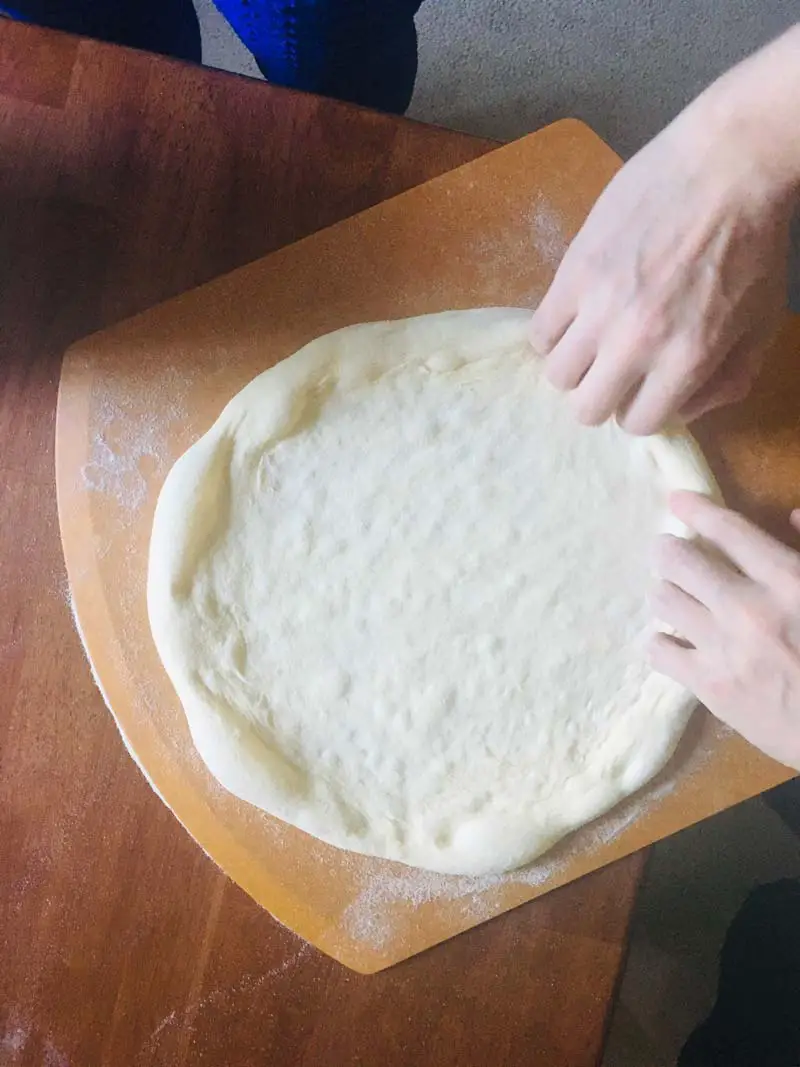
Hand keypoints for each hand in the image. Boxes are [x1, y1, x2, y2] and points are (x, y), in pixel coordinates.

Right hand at [529, 109, 791, 433]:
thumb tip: (683, 410)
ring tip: (589, 342)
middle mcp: (637, 341)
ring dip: (574, 366)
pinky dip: (551, 334)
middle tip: (611, 369)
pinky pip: (538, 332)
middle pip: (588, 408)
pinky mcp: (573, 272)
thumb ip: (728, 381)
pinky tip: (572, 316)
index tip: (642, 387)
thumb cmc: (753, 244)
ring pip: (557, 374)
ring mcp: (599, 306)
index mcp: (687, 359)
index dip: (639, 408)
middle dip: (601, 395)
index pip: (637, 423)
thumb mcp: (761, 324)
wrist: (728, 165)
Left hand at [651, 491, 799, 769]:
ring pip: (662, 600)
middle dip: (668, 550)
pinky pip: (658, 650)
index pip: (728, 531)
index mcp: (787, 580)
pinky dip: (660, 641)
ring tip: (673, 595)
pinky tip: (671, 640)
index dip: (696, 509)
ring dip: (665, 592)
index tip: (676, 499)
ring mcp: (723, 648)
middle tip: (668, 552)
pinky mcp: (708, 686)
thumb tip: (791, 517)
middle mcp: (747, 608)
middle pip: (679, 560)